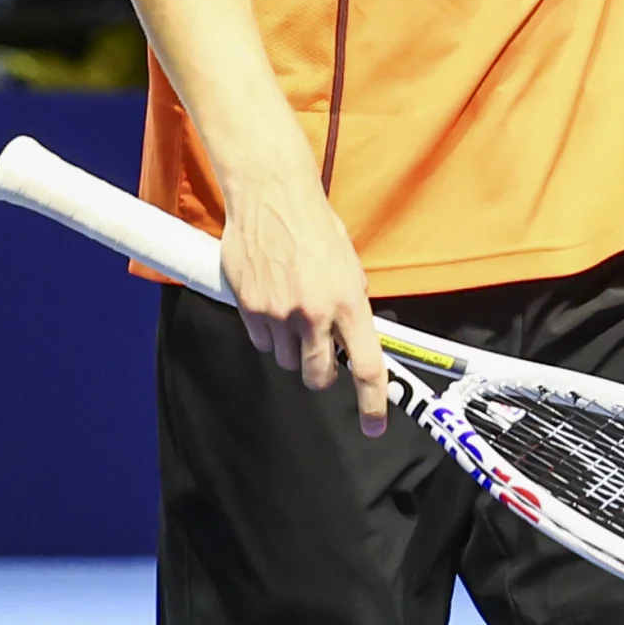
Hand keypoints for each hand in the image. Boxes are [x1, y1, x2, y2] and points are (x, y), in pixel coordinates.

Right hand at [217, 163, 389, 434]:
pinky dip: (267, 331)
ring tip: (292, 309)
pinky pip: (261, 341)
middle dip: (319, 372)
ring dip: (290, 346)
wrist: (272, 199)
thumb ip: (351, 304)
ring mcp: (279, 314)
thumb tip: (353, 335)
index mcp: (349, 303)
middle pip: (317, 375)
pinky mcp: (250, 309)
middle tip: (319, 355)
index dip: (372, 401)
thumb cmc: (315, 229)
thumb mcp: (349, 265)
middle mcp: (315, 314)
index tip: (373, 424)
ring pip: (285, 359)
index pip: (366, 365)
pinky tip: (270, 300)